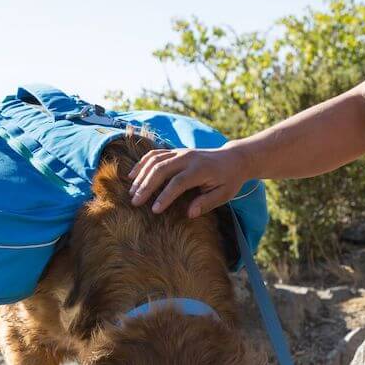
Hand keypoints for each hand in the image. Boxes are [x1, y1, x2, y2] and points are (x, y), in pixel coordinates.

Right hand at [128, 144, 250, 217]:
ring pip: (155, 160)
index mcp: (200, 169)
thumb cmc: (229, 180)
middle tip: (135, 202)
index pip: (178, 182)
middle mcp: (188, 158)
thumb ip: (207, 203)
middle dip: (146, 186)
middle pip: (161, 169)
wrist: (233, 158)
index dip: (165, 196)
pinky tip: (132, 176)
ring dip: (141, 175)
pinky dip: (142, 164)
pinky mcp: (175, 151)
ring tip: (131, 192)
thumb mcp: (224, 194)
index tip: (155, 210)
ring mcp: (180, 152)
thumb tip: (190, 214)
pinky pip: (154, 154)